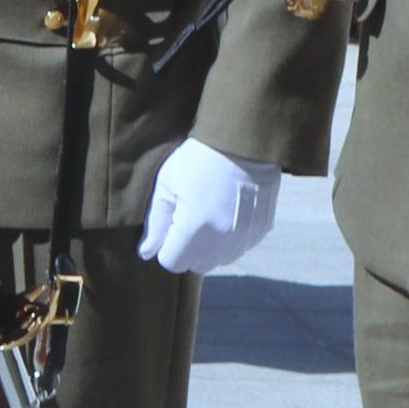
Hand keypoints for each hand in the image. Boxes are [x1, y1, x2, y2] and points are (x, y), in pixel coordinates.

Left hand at [141, 138, 282, 276]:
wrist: (244, 142)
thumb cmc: (198, 159)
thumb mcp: (167, 185)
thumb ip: (155, 223)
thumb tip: (146, 253)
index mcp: (194, 227)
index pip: (171, 262)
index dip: (166, 247)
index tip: (170, 226)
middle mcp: (222, 238)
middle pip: (196, 265)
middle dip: (187, 249)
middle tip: (187, 219)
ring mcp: (245, 235)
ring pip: (219, 260)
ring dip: (209, 248)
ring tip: (207, 215)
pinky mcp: (261, 230)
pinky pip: (239, 249)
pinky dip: (230, 240)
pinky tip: (226, 213)